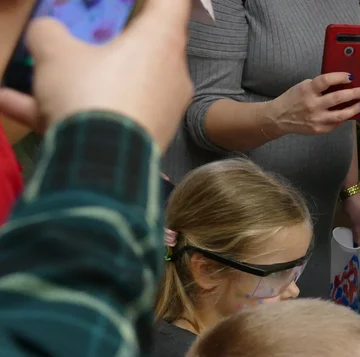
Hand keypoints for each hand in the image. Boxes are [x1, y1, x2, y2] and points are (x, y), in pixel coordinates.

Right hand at [0, 0, 192, 148]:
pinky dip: (67, 110)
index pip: (172, 3)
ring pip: (115, 84)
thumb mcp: (55, 53)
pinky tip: (11, 103)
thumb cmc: (89, 94)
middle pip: (144, 46)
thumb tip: (48, 33)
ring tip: (37, 72)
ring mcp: (159, 110)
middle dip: (113, 38)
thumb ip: (49, 33)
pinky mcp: (143, 139)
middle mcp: (169, 75)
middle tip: (85, 29)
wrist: (101, 166)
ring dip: (78, 77)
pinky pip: (104, 116)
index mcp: (160, 43)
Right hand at [267, 73, 359, 135]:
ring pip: (341, 115)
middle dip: (353, 93)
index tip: (350, 76)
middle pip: (338, 98)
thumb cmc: (293, 99)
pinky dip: (344, 118)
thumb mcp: (303, 86)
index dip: (340, 77)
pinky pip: (336, 123)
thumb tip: (339, 83)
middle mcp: (313, 105)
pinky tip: (349, 113)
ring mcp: (317, 119)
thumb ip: (318, 85)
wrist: (280, 117)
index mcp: (308, 90)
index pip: (326, 80)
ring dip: (353, 108)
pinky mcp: (319, 129)